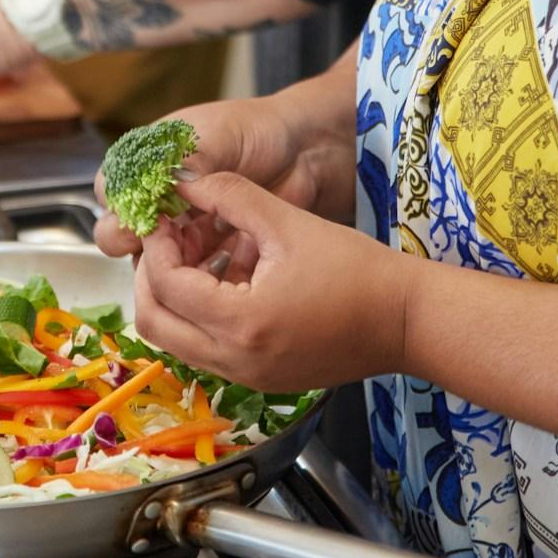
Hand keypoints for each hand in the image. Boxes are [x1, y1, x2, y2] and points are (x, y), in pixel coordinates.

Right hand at [93, 92, 346, 259]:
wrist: (304, 151)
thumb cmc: (255, 131)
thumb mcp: (217, 136)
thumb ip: (187, 163)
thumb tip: (160, 190)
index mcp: (145, 163)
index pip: (112, 192)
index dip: (122, 209)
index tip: (143, 219)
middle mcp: (155, 200)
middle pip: (121, 234)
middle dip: (142, 243)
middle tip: (168, 245)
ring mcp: (180, 230)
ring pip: (154, 262)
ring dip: (172, 265)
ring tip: (202, 260)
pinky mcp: (208, 256)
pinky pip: (191, 277)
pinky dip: (201, 279)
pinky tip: (224, 272)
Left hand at [132, 173, 409, 393]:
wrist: (406, 320)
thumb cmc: (356, 269)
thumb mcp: (288, 221)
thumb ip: (230, 195)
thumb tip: (186, 178)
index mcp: (241, 322)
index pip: (166, 284)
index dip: (156, 244)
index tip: (163, 215)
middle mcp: (236, 360)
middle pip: (155, 324)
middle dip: (151, 275)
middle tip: (166, 238)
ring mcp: (247, 377)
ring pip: (176, 340)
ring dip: (172, 297)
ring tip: (193, 253)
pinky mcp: (260, 379)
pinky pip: (206, 349)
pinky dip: (198, 316)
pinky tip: (222, 278)